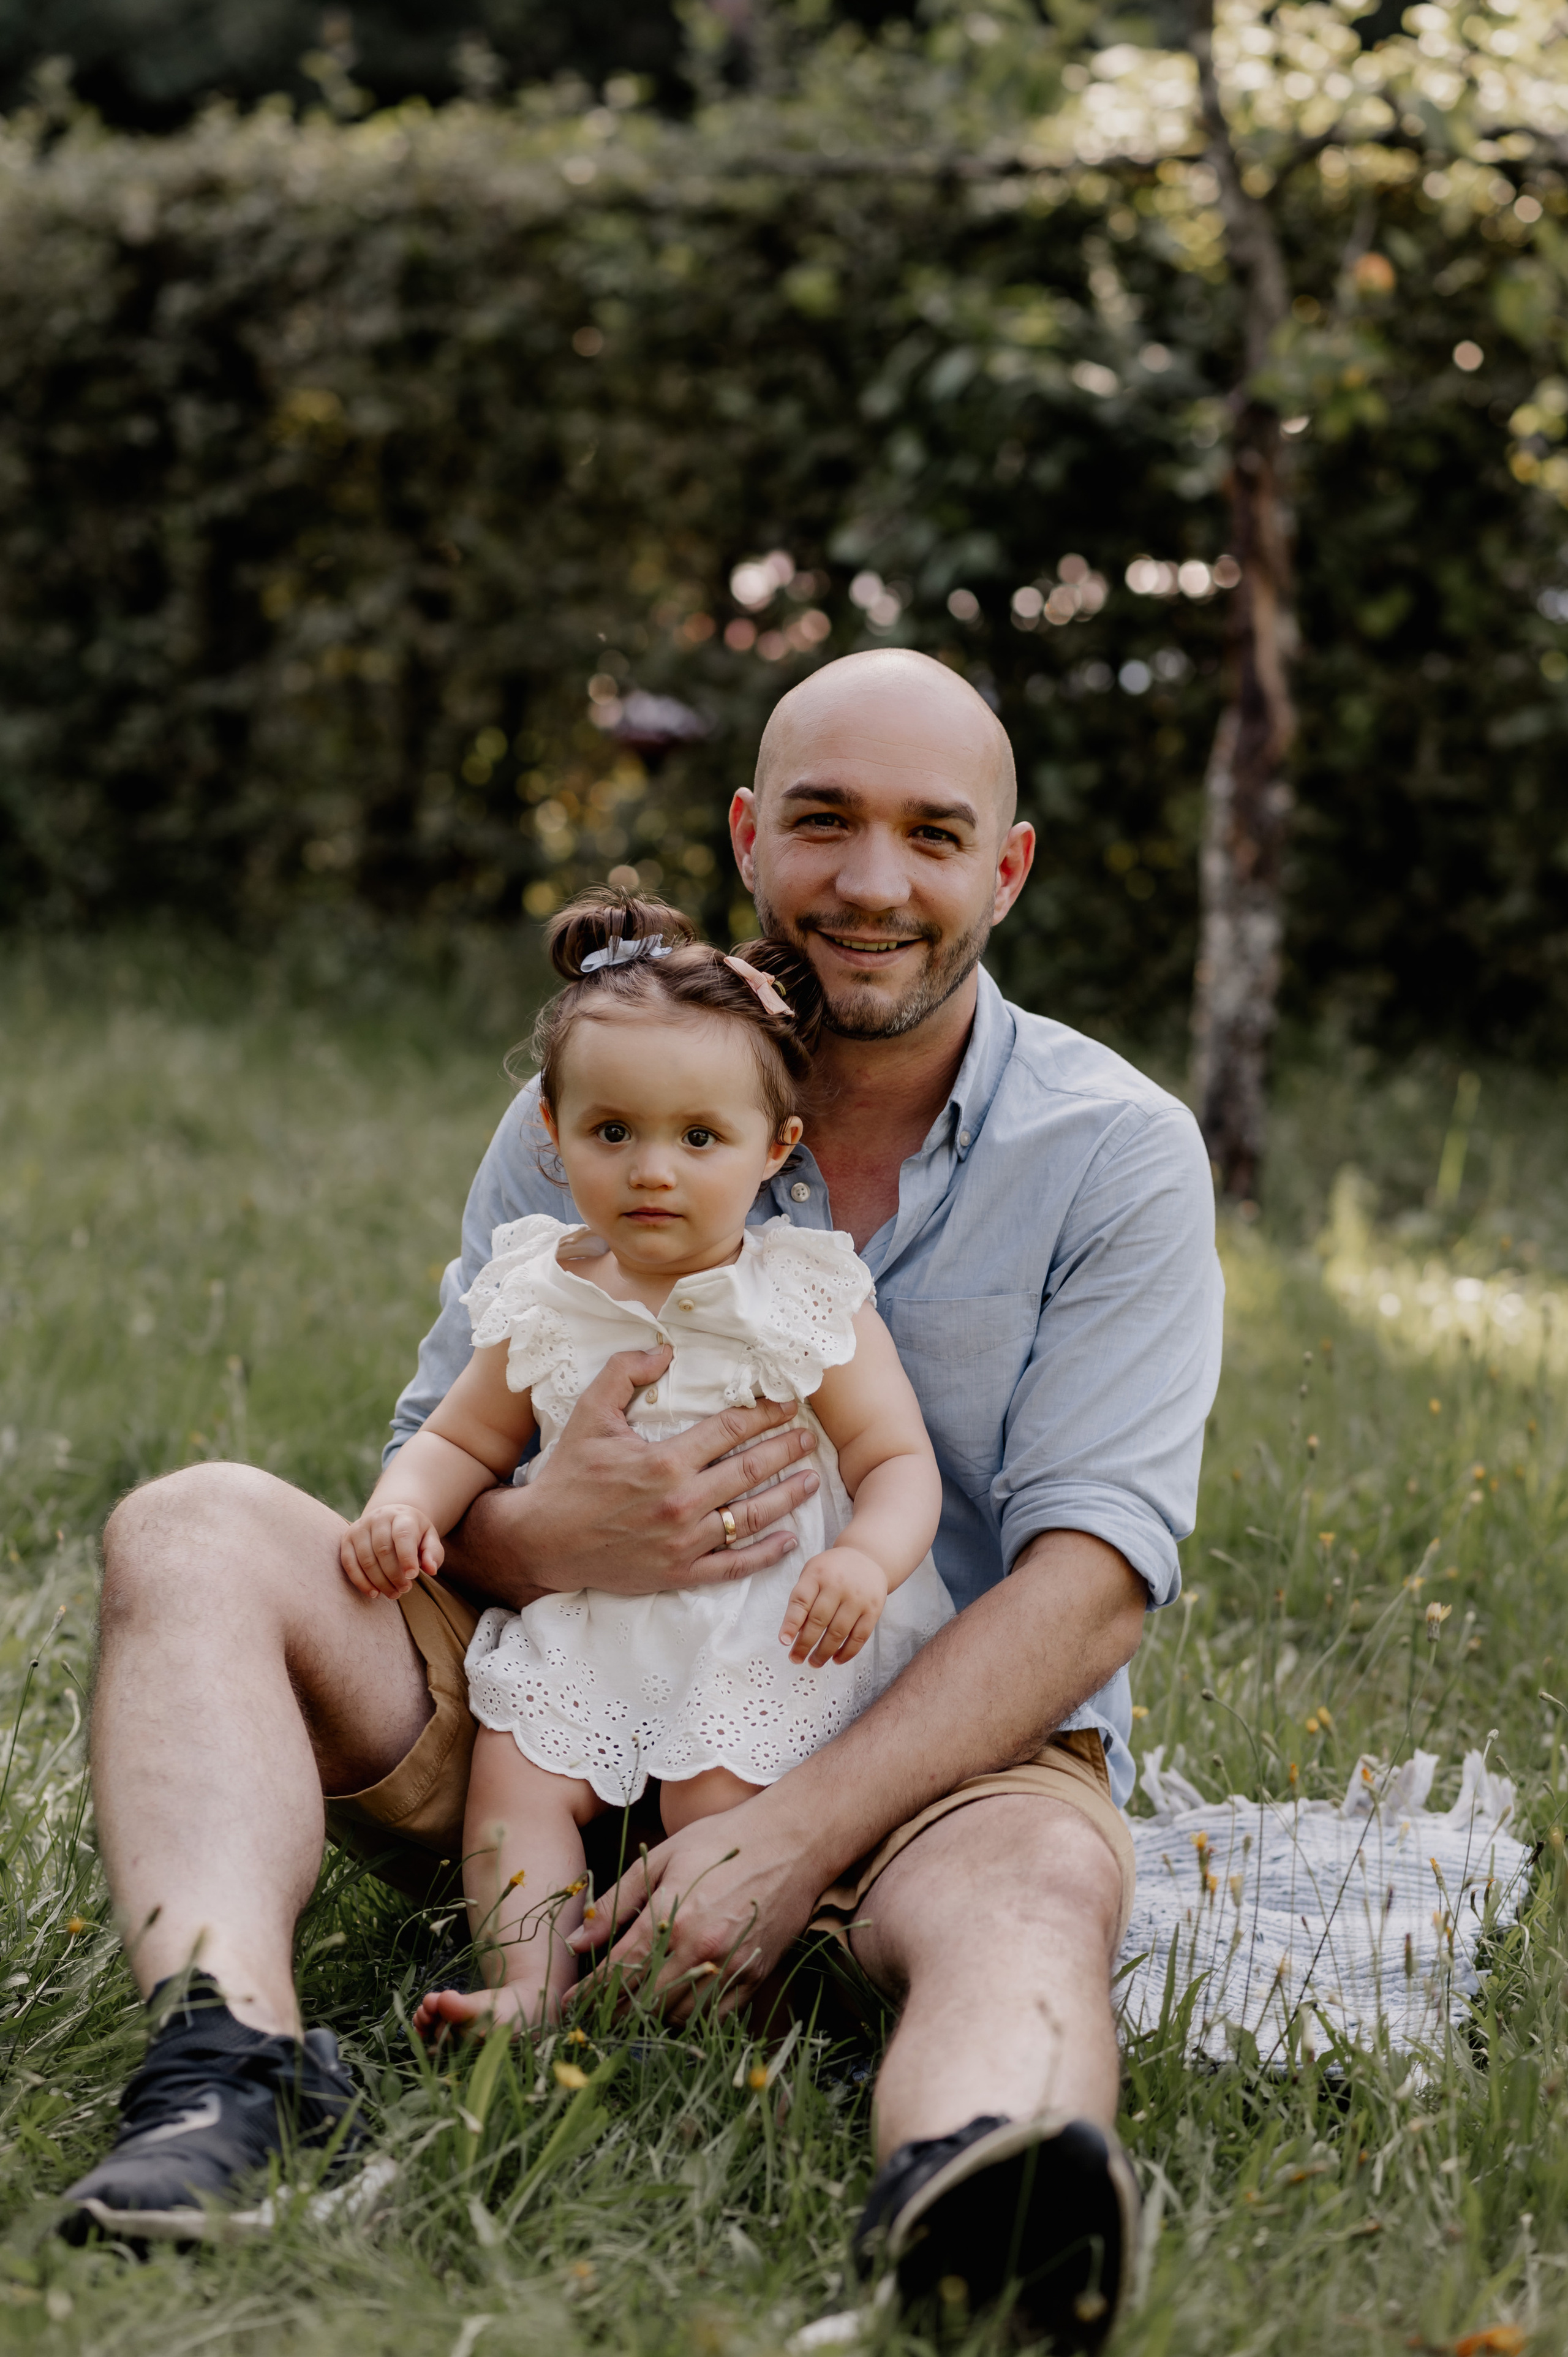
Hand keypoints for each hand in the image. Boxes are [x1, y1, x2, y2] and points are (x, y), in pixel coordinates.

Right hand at [339, 1504, 442, 1599]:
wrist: (390, 1518)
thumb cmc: (413, 1533)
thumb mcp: (429, 1538)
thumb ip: (433, 1552)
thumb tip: (431, 1569)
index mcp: (401, 1515)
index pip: (402, 1535)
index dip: (407, 1557)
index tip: (412, 1576)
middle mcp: (378, 1518)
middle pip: (383, 1550)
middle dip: (394, 1574)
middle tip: (405, 1589)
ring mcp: (360, 1527)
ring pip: (366, 1559)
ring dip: (379, 1581)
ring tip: (393, 1593)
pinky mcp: (347, 1539)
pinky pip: (349, 1563)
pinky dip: (361, 1581)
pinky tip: (374, 1593)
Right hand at [439, 1345, 820, 1609]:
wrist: (542, 1540)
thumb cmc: (567, 1475)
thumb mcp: (589, 1414)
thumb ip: (624, 1373)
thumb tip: (665, 1348)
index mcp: (664, 1461)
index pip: (729, 1430)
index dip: (763, 1414)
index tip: (788, 1405)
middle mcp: (680, 1502)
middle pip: (749, 1471)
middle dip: (785, 1451)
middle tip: (810, 1438)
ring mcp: (683, 1542)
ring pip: (751, 1517)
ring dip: (787, 1497)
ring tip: (811, 1480)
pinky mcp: (679, 1573)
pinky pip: (733, 1565)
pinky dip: (765, 1554)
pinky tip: (788, 1539)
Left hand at [565, 1783, 827, 2022]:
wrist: (793, 1840)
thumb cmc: (722, 1840)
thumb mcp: (663, 1857)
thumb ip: (617, 1902)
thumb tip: (578, 1940)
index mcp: (671, 1915)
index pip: (617, 1970)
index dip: (589, 1992)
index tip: (569, 2004)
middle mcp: (699, 1948)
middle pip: (643, 2001)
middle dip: (613, 2011)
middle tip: (595, 2014)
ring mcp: (730, 1966)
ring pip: (677, 2016)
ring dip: (650, 2018)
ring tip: (631, 2010)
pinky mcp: (753, 1976)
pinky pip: (713, 2018)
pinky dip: (689, 2019)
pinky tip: (674, 2008)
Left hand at [779, 1545, 887, 1665]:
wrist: (868, 1557)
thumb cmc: (833, 1570)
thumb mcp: (813, 1573)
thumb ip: (803, 1598)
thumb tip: (795, 1634)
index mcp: (817, 1573)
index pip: (801, 1601)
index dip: (791, 1623)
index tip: (784, 1642)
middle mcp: (838, 1585)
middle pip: (818, 1620)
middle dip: (805, 1644)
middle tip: (796, 1659)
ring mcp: (857, 1598)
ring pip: (838, 1632)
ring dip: (824, 1652)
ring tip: (813, 1662)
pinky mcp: (873, 1609)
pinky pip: (859, 1636)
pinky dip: (847, 1652)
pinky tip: (836, 1659)